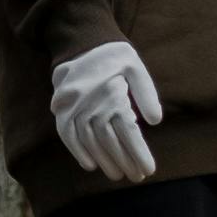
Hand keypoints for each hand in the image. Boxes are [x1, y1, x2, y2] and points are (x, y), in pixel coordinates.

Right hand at [51, 39, 165, 185]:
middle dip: (125, 162)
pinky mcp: (61, 107)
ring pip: (89, 141)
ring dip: (104, 161)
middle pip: (110, 141)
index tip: (148, 169)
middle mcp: (92, 103)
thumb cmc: (112, 54)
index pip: (128, 132)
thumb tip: (155, 121)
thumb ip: (146, 92)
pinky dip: (77, 151)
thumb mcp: (135, 66)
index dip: (139, 153)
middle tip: (136, 177)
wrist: (80, 39)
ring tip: (117, 175)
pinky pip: (67, 134)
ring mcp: (73, 106)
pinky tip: (90, 164)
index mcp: (112, 93)